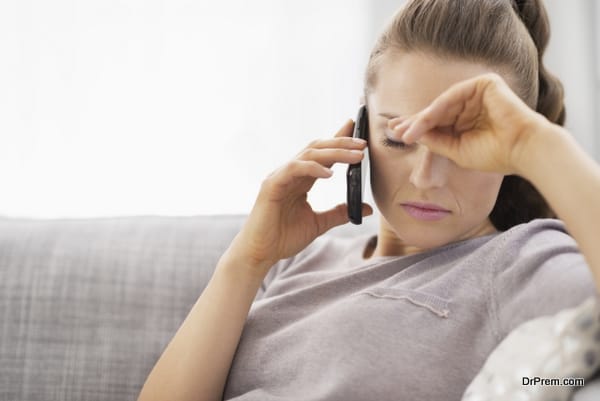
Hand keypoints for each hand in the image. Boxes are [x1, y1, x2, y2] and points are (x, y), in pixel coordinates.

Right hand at [226, 119, 372, 276]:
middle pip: (318, 149)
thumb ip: (339, 213)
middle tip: (364, 143)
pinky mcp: (272, 185)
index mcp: (301, 180)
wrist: (260, 253)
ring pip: (309, 154)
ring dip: (334, 152)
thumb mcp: (318, 224)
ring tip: (356, 155)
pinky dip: (312, 168)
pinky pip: (294, 169)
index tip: (358, 131)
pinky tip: (330, 173)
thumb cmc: (283, 238)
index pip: (322, 155)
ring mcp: (281, 177)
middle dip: (341, 143)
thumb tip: (366, 208)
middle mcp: (291, 173)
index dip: (339, 140)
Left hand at [387, 73, 549, 174]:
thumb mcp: (456, 150)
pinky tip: (421, 123)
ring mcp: (478, 92)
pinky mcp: (485, 83)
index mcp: (468, 119)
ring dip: (421, 119)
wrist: (523, 150)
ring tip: (405, 133)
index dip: (416, 128)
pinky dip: (435, 110)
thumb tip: (410, 134)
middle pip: (436, 111)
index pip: (438, 121)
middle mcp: (472, 103)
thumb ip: (435, 140)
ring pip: (441, 105)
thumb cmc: (495, 154)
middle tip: (393, 130)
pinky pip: (452, 96)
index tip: (396, 135)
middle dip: (413, 122)